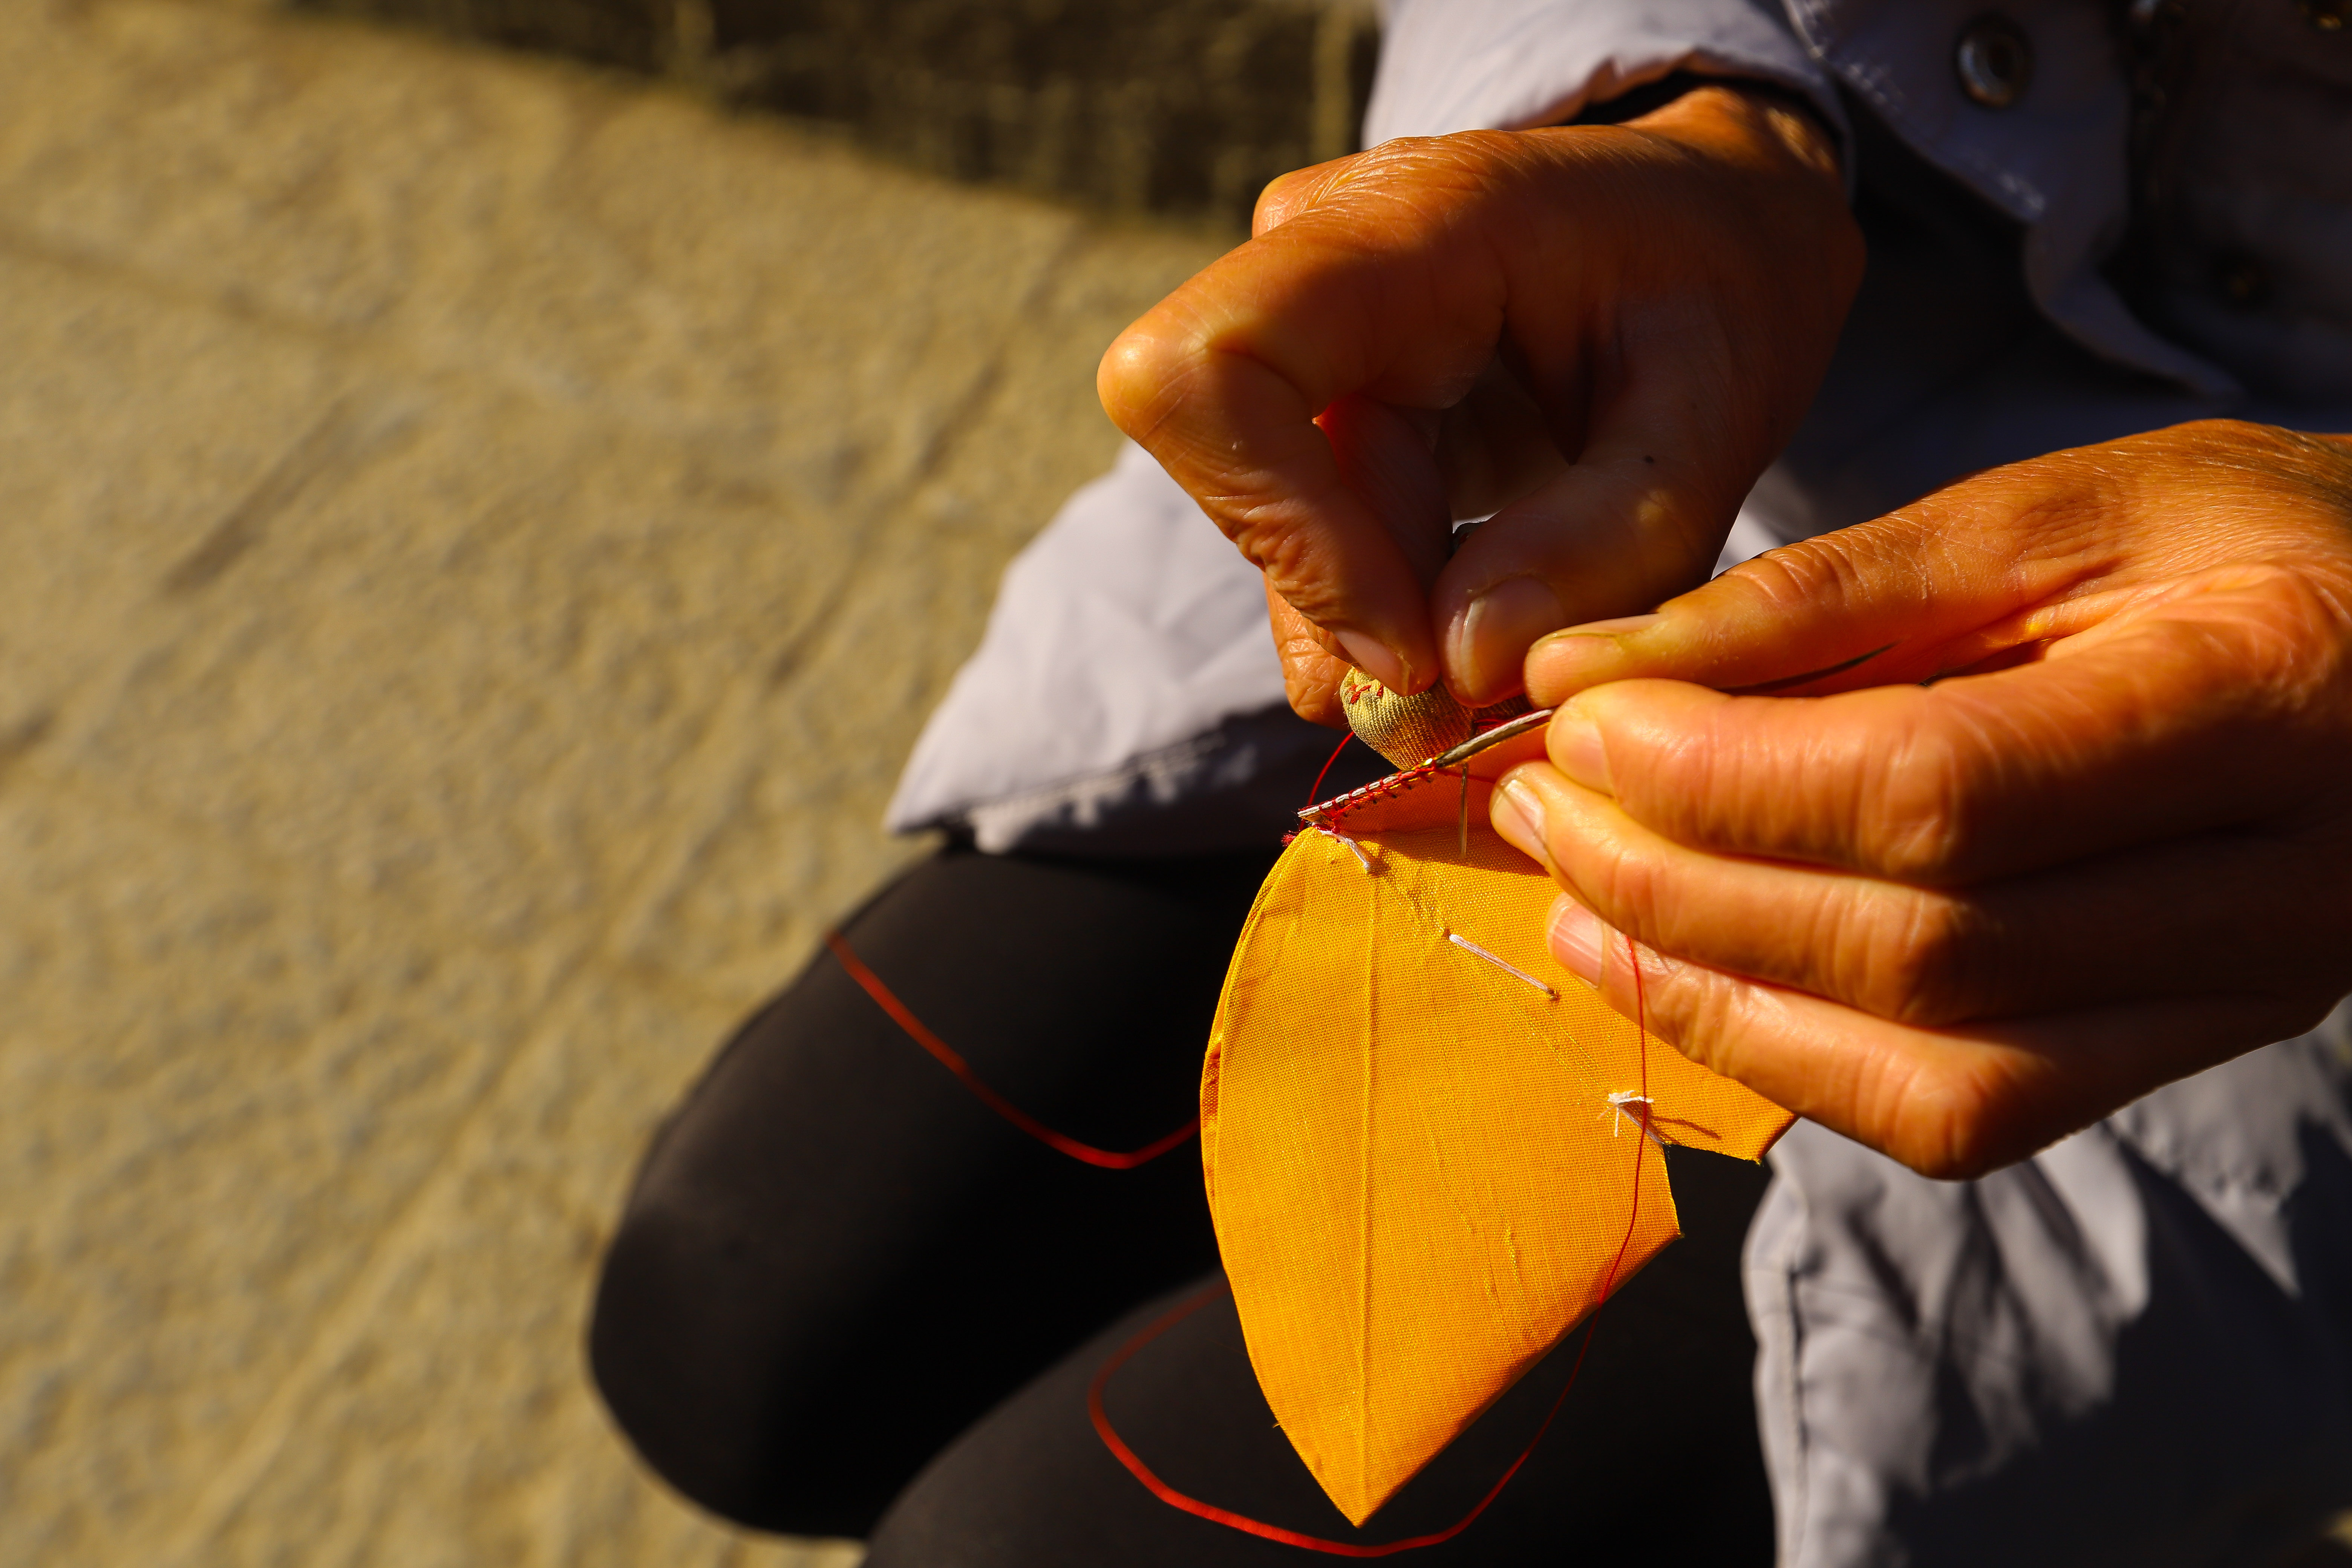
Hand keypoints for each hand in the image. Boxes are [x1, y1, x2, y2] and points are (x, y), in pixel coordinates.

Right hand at [1098, 85, 1858, 719]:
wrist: (1713, 226)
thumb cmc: (1723, 285)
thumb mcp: (1719, 409)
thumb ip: (1611, 539)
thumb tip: (1461, 665)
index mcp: (1406, 229)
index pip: (1207, 371)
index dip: (1275, 526)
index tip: (1411, 646)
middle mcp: (1314, 264)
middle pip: (1237, 481)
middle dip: (1351, 619)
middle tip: (1482, 716)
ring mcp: (1301, 331)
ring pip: (1269, 533)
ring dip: (1379, 632)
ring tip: (1510, 674)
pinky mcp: (1315, 400)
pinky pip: (1307, 539)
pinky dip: (1389, 613)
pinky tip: (1486, 622)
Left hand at [1487, 420, 2351, 1177]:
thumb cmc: (2253, 539)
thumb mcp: (2059, 508)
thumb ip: (1827, 591)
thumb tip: (1593, 667)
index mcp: (2264, 694)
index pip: (1940, 791)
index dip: (1727, 774)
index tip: (1578, 722)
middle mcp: (2274, 886)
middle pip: (1918, 944)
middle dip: (1685, 882)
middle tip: (1537, 805)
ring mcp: (2240, 996)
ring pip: (1933, 1069)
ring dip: (1713, 992)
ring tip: (1569, 901)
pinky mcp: (2183, 1050)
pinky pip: (1969, 1114)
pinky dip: (1795, 1061)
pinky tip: (1676, 975)